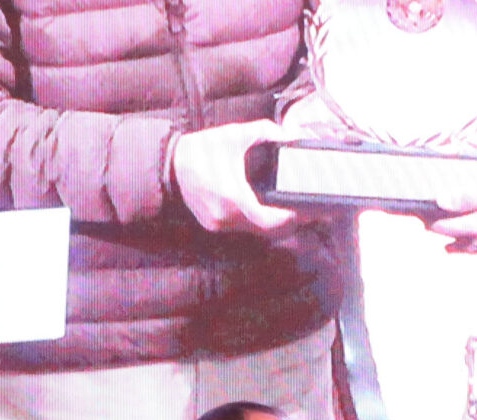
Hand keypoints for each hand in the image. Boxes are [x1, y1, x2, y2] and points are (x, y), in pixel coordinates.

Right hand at [173, 120, 298, 234]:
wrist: (171, 164)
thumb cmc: (203, 149)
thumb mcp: (235, 134)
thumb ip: (266, 131)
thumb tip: (291, 134)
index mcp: (233, 198)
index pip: (270, 220)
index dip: (290, 218)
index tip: (304, 209)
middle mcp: (225, 217)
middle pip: (266, 230)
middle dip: (286, 222)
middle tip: (304, 212)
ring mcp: (218, 224)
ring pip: (254, 231)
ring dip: (271, 223)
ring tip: (290, 211)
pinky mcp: (214, 225)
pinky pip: (242, 228)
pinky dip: (256, 222)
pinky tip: (267, 211)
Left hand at [427, 176, 476, 262]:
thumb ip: (468, 197)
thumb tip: (440, 201)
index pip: (448, 227)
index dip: (433, 224)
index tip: (423, 220)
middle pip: (459, 243)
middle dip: (445, 238)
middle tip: (434, 233)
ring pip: (475, 252)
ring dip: (462, 248)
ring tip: (452, 247)